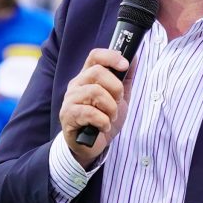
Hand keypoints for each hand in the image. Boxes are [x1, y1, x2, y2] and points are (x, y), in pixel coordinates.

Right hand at [59, 48, 132, 162]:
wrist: (91, 146)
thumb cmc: (103, 119)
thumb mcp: (120, 98)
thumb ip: (126, 78)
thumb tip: (135, 57)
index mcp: (88, 76)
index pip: (95, 56)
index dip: (111, 57)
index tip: (125, 66)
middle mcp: (77, 85)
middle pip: (97, 72)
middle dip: (115, 88)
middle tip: (118, 102)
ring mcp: (70, 99)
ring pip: (95, 92)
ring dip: (110, 107)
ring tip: (111, 117)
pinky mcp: (68, 115)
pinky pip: (90, 113)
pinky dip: (103, 121)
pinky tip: (104, 127)